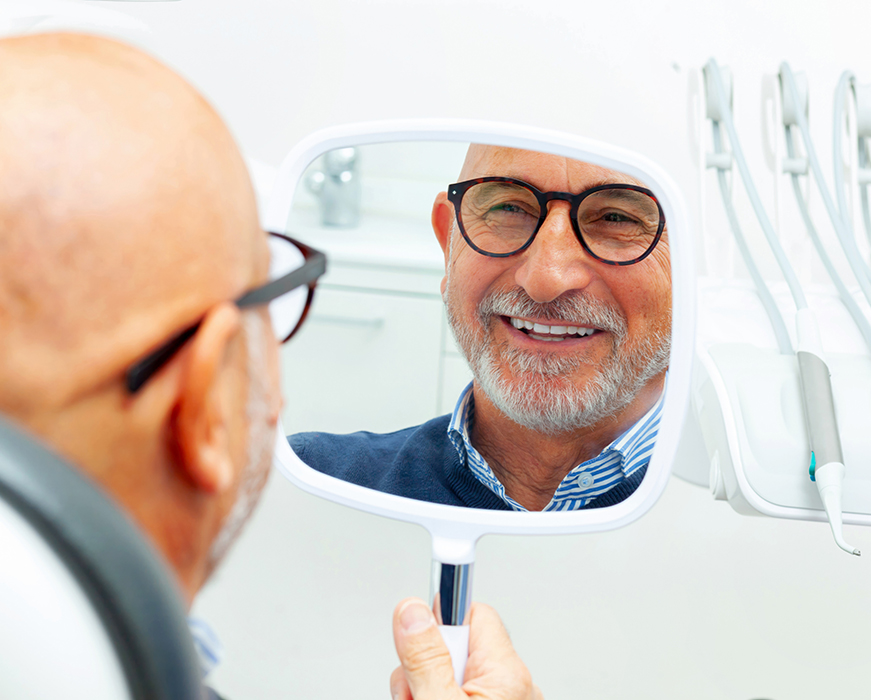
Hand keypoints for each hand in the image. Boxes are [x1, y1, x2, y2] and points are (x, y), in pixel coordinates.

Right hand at [390, 598, 541, 699]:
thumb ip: (424, 658)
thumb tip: (412, 610)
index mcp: (507, 674)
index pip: (472, 613)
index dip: (438, 623)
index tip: (411, 630)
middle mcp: (514, 686)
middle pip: (456, 646)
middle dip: (425, 664)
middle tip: (413, 693)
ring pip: (453, 673)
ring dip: (428, 686)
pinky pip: (460, 693)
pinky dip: (439, 696)